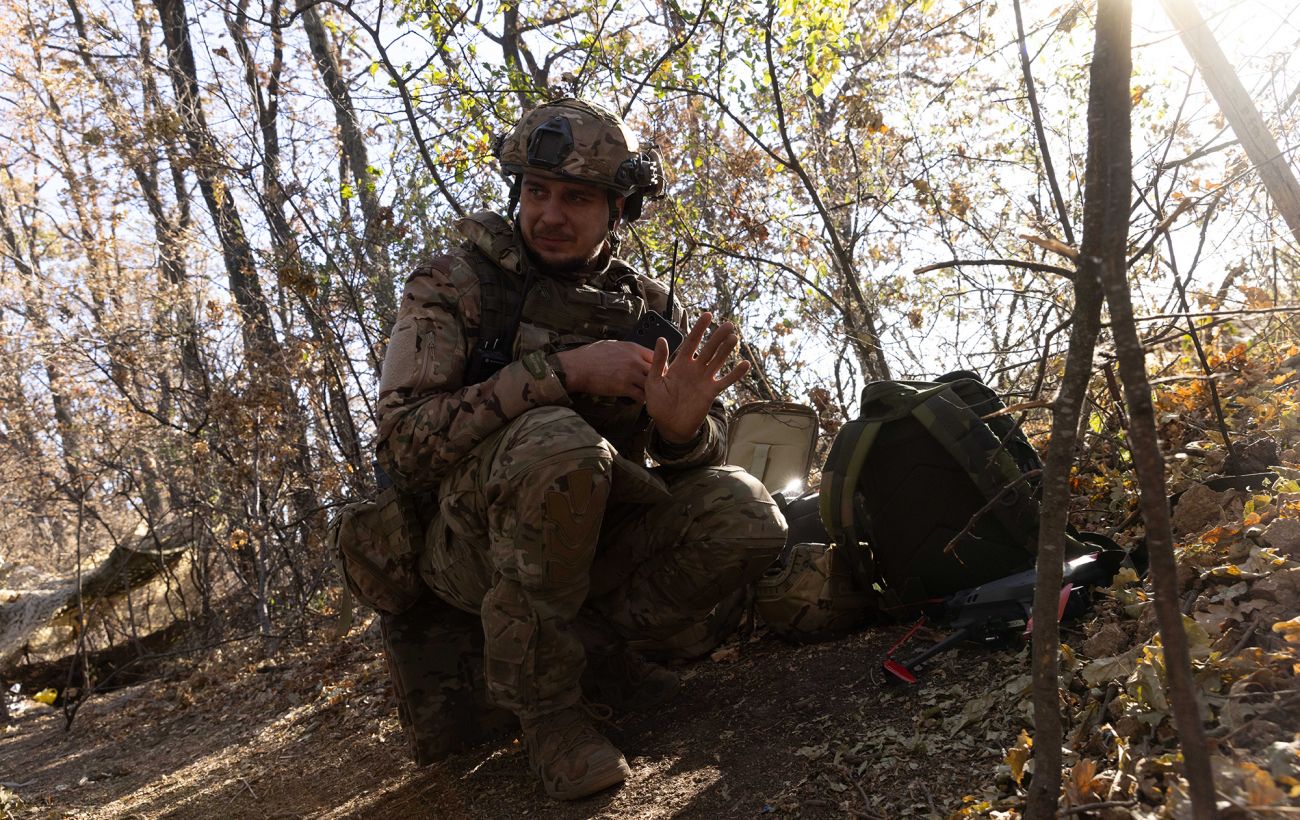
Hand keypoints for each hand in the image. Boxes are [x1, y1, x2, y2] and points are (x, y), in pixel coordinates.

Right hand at [555, 340, 653, 400]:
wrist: (577, 367)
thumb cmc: (590, 355)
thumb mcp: (612, 345)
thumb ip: (626, 350)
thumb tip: (631, 353)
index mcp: (632, 348)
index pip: (656, 356)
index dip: (657, 365)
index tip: (655, 372)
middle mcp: (634, 360)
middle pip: (657, 371)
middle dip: (657, 379)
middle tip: (654, 386)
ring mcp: (631, 374)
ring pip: (651, 385)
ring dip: (649, 391)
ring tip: (646, 395)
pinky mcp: (624, 387)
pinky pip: (641, 396)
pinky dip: (640, 400)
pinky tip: (636, 400)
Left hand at [645, 312, 749, 443]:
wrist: (668, 425)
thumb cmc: (658, 403)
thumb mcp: (653, 381)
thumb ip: (658, 361)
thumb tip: (661, 339)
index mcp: (680, 364)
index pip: (691, 342)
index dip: (699, 329)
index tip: (707, 315)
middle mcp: (694, 369)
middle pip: (708, 349)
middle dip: (717, 336)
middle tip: (727, 324)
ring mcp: (704, 379)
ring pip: (718, 361)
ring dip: (726, 350)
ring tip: (734, 337)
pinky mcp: (711, 392)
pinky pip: (725, 381)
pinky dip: (735, 374)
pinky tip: (744, 365)